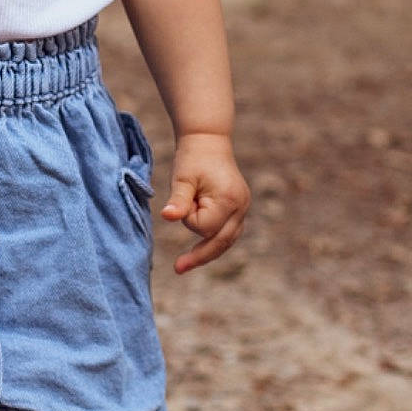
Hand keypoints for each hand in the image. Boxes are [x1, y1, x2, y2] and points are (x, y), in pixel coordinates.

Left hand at [160, 133, 249, 273]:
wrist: (208, 141)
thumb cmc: (192, 158)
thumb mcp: (182, 178)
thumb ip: (178, 200)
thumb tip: (167, 217)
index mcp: (229, 200)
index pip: (205, 228)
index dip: (189, 219)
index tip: (184, 201)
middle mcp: (241, 207)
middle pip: (221, 242)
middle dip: (199, 256)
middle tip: (177, 269)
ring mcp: (243, 209)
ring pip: (226, 241)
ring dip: (206, 250)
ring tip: (184, 263)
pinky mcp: (239, 209)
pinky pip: (227, 233)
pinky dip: (213, 240)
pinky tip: (200, 250)